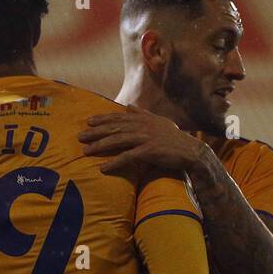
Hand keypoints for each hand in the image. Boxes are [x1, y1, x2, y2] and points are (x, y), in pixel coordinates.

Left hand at [79, 104, 208, 179]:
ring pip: (118, 141)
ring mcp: (146, 138)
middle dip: (96, 132)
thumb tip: (129, 105)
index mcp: (144, 119)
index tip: (88, 121)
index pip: (119, 117)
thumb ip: (142, 113)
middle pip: (114, 128)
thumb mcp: (159, 121)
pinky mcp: (149, 151)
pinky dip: (114, 162)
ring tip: (86, 151)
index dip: (103, 119)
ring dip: (100, 146)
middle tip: (80, 137)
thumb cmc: (175, 138)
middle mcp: (143, 126)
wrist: (191, 151)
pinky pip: (128, 157)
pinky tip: (103, 168)